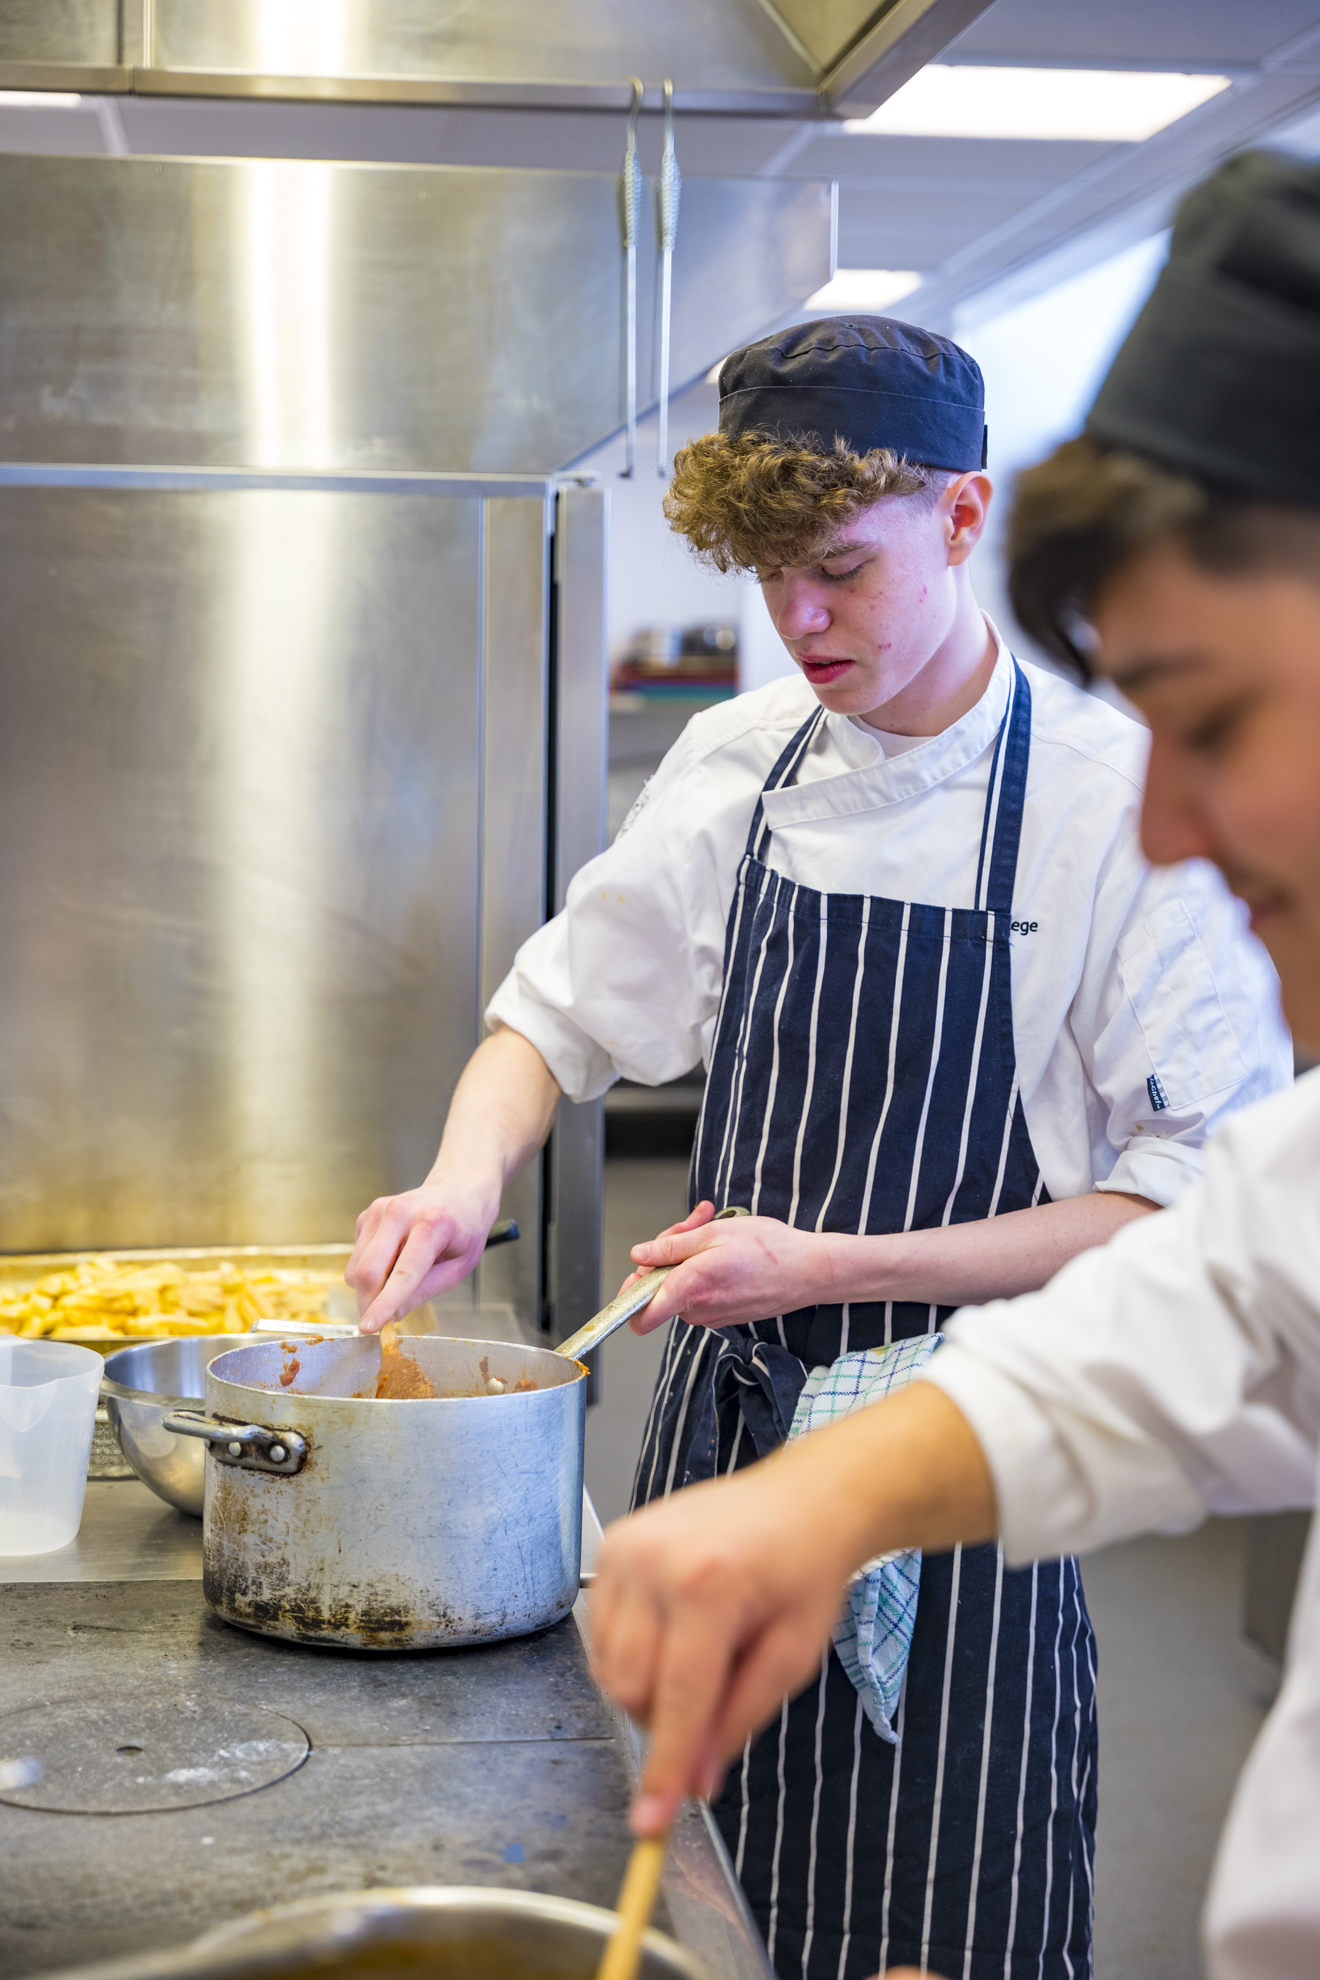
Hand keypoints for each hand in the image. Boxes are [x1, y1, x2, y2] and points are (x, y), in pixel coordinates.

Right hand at [346, 1174, 498, 1332]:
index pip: (403, 1273)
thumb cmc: (464, 1228)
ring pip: (356, 1268)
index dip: (384, 1304)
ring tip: (396, 1284)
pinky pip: (356, 1258)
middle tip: (377, 1324)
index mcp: (431, 1224)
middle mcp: (400, 1212)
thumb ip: (425, 1291)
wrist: (457, 1191)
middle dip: (368, 1304)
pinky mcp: (366, 1216)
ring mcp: (379, 1211)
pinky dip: (369, 1272)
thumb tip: (393, 1316)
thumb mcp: (458, 1266)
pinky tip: (391, 1262)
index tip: (369, 1327)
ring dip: (368, 1289)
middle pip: (368, 1271)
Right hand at [588, 1384, 995, 1835]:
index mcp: (709, 1586)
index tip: (649, 1824)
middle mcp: (655, 1563)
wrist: (801, 1500)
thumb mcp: (793, 1658)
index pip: (678, 1701)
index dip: (664, 1768)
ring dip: (647, 1687)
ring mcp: (626, 1549)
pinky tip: (674, 1629)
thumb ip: (739, 1721)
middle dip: (667, 1719)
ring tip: (702, 1649)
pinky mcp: (611, 1545)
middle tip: (717, 1693)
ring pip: (609, 1668)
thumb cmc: (804, 1571)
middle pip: (632, 1690)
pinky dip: (631, 1652)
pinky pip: (600, 1633)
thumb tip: (694, 1781)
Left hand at [622, 1202, 845, 1333]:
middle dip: (668, 1252)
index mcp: (691, 1287)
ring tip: (712, 1229)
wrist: (810, 1271)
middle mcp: (698, 1309)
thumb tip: (640, 1256)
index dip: (629, 1296)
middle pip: (661, 1286)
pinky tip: (724, 1248)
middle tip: (692, 1223)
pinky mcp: (725, 1315)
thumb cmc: (770, 1249)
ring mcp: (712, 1315)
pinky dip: (704, 1269)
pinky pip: (700, 1292)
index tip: (636, 1274)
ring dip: (688, 1256)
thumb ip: (671, 1246)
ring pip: (680, 1286)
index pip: (641, 1316)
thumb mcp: (715, 1233)